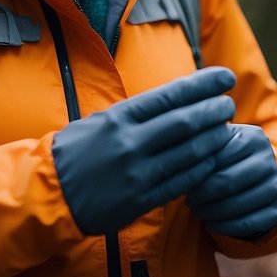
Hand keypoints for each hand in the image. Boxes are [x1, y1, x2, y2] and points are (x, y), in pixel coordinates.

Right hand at [53, 67, 236, 234]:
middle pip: (185, 122)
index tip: (225, 76)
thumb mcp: (100, 120)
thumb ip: (137, 113)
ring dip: (214, 139)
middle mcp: (129, 143)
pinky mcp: (140, 200)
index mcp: (119, 118)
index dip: (203, 84)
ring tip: (227, 128)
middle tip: (229, 103)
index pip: (170, 95)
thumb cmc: (77, 151)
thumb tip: (177, 98)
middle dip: (214, 111)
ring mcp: (136, 173)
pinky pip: (181, 182)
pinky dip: (201, 168)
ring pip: (189, 153)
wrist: (48, 193)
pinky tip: (213, 158)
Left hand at [186, 123, 276, 239]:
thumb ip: (201, 144)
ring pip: (238, 204)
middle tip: (188, 201)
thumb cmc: (228, 157)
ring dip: (211, 212)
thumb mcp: (219, 143)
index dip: (196, 171)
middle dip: (202, 195)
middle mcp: (269, 159)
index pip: (218, 157)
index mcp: (253, 137)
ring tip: (196, 212)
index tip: (180, 179)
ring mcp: (276, 185)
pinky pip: (249, 223)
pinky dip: (225, 227)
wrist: (259, 174)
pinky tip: (210, 224)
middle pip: (228, 182)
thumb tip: (176, 155)